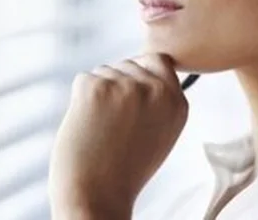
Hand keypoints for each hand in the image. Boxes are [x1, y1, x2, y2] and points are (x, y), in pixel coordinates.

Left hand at [48, 53, 188, 218]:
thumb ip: (158, 100)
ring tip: (101, 130)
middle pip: (129, 64)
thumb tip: (140, 67)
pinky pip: (84, 79)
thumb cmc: (123, 170)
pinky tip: (87, 126)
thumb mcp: (159, 133)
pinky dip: (80, 100)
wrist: (97, 196)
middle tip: (112, 123)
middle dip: (116, 84)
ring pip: (105, 71)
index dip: (141, 71)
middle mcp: (156, 90)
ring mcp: (126, 86)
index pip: (160, 60)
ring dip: (98, 93)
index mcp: (177, 103)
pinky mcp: (96, 87)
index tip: (130, 91)